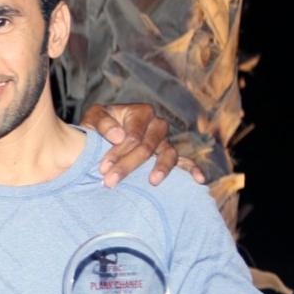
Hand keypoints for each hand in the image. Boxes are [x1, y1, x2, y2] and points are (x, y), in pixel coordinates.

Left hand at [82, 103, 202, 186]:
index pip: (133, 136)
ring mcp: (166, 141)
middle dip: (128, 165)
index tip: (103, 168)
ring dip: (160, 169)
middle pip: (148, 147)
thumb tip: (119, 136)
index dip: (117, 152)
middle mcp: (158, 125)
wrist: (103, 133)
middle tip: (110, 181)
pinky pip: (185, 162)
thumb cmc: (99, 124)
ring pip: (169, 154)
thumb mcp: (94, 117)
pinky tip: (199, 180)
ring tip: (152, 181)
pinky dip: (193, 169)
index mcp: (142, 112)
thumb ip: (103, 123)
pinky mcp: (170, 154)